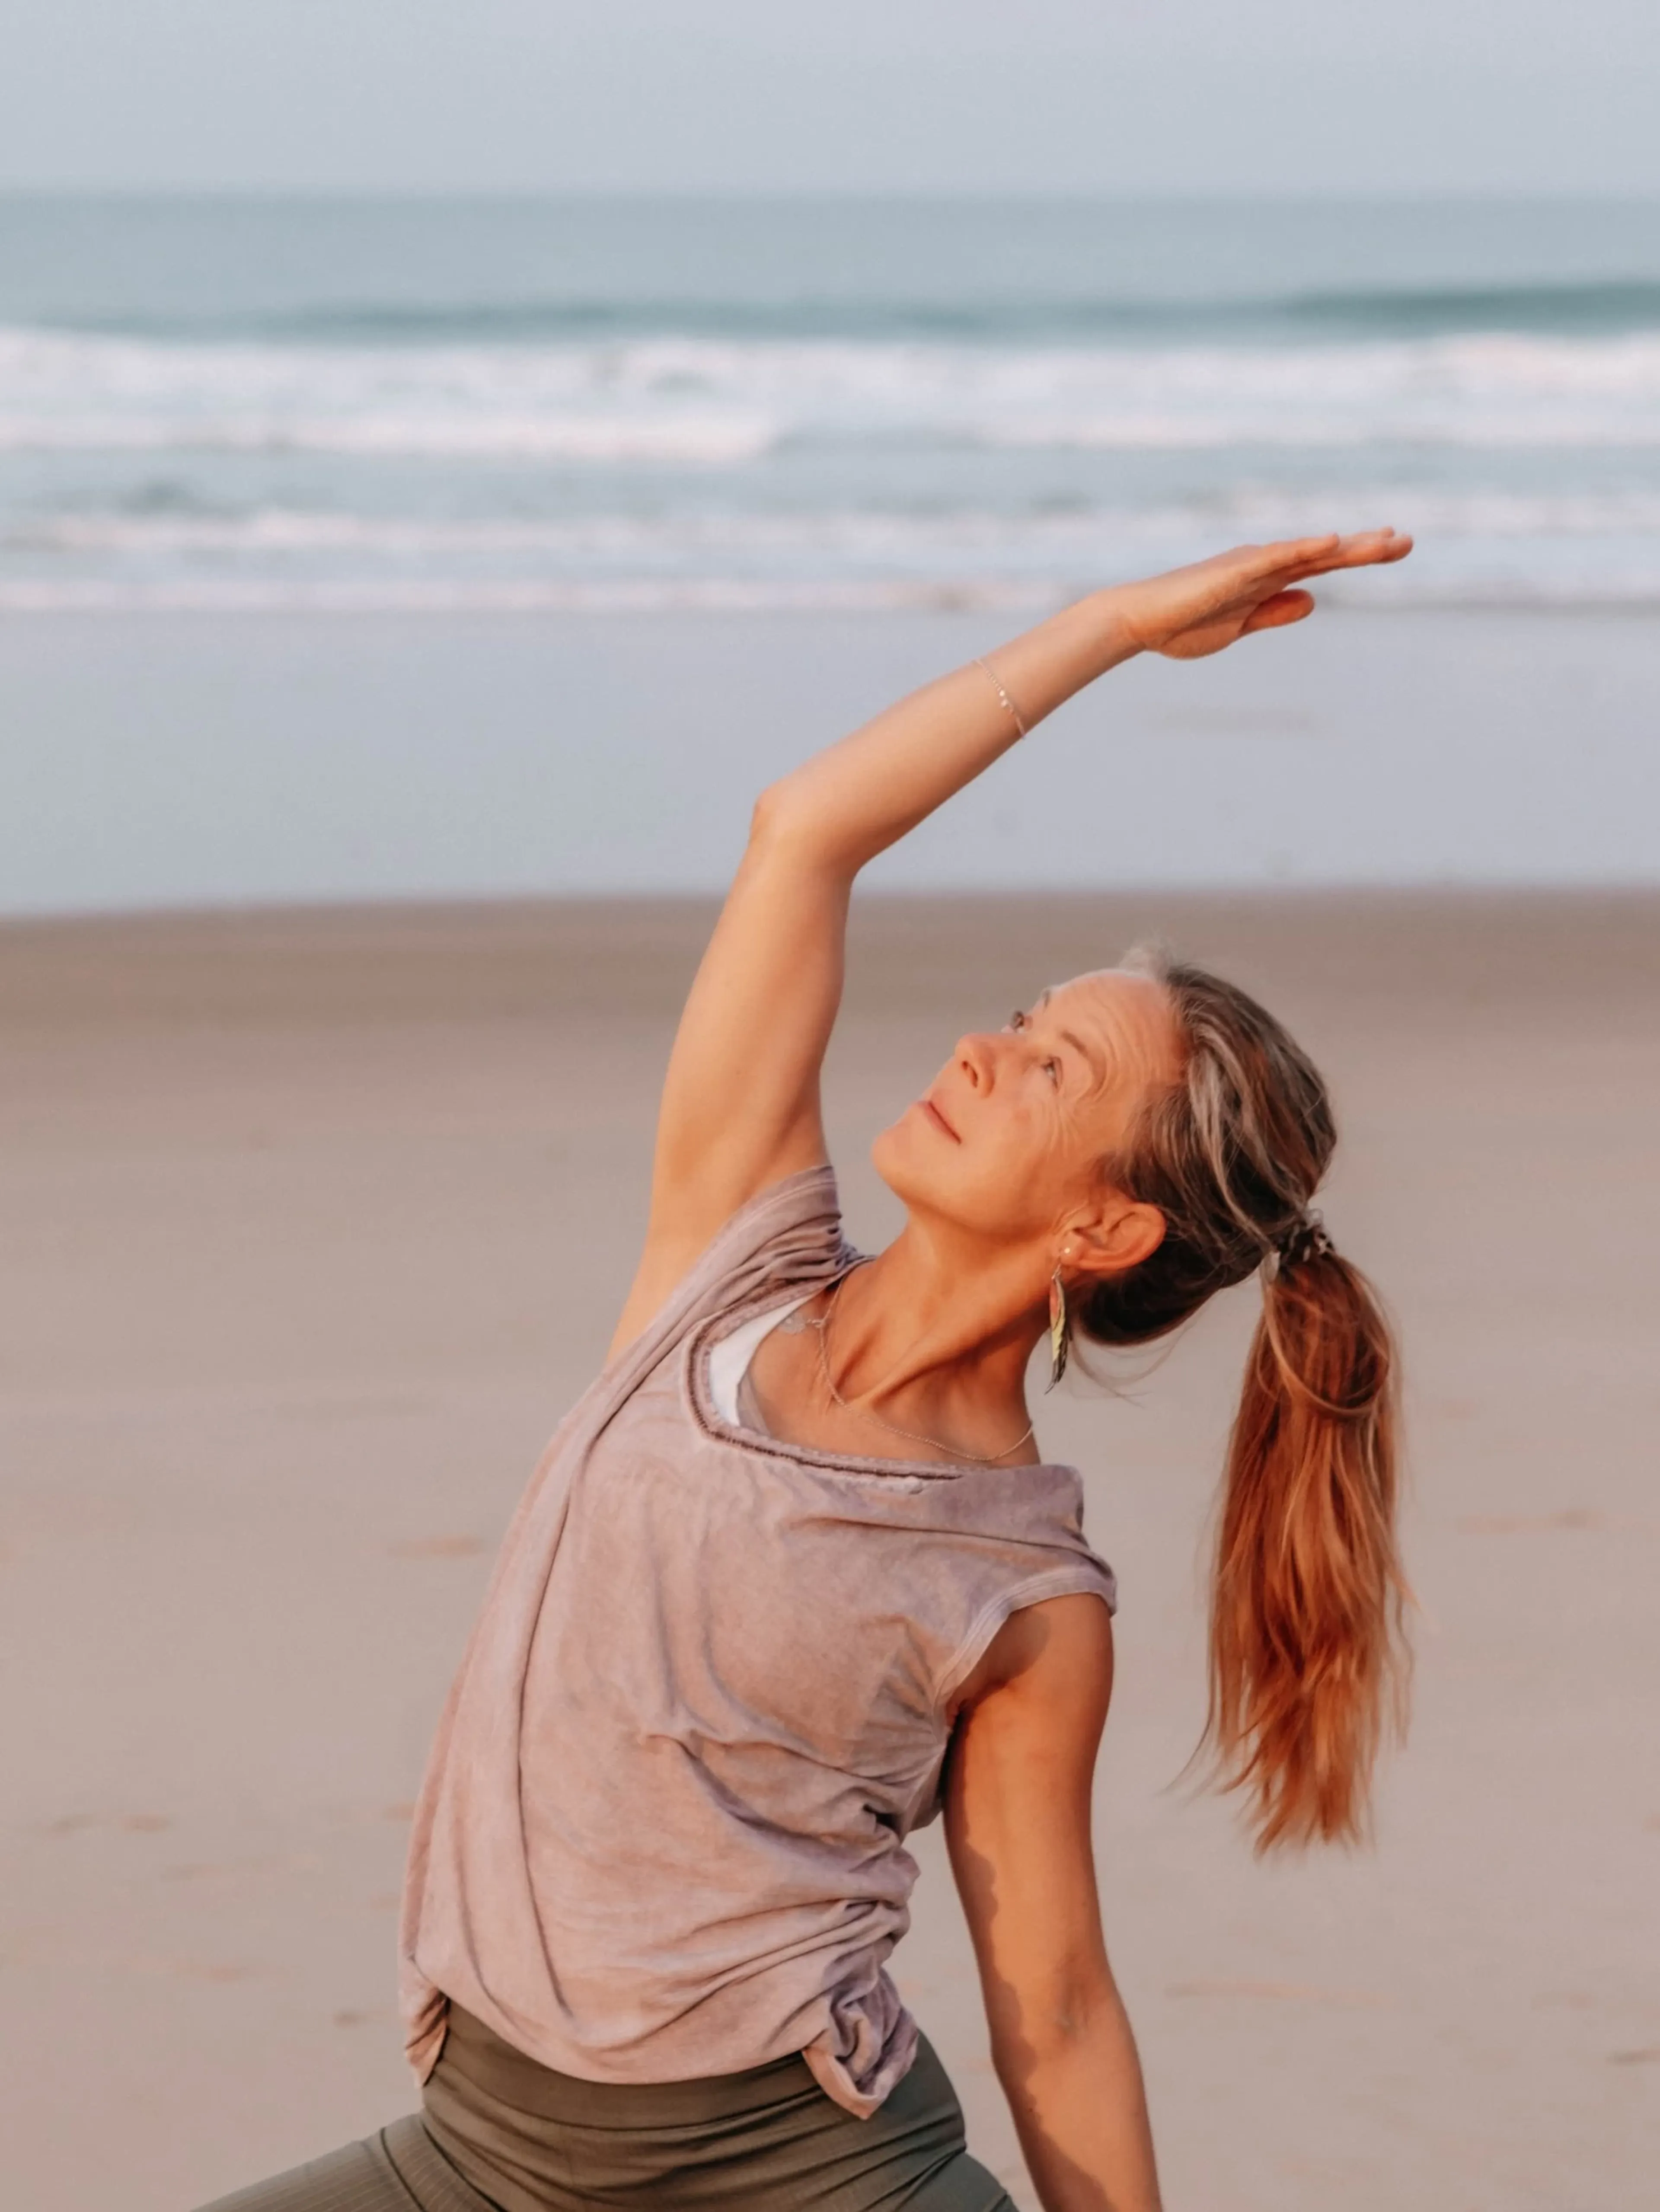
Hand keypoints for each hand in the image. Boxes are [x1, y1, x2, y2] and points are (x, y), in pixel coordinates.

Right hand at [1111, 530, 1411, 660]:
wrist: (1138, 621)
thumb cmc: (1181, 624)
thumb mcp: (1241, 626)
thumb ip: (1275, 613)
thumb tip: (1312, 601)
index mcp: (1266, 580)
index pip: (1321, 566)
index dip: (1358, 556)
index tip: (1392, 548)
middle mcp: (1263, 565)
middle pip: (1325, 555)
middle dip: (1367, 548)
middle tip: (1407, 541)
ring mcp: (1250, 565)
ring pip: (1309, 553)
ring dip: (1347, 548)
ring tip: (1385, 542)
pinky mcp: (1234, 571)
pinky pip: (1276, 558)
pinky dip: (1305, 549)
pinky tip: (1333, 544)